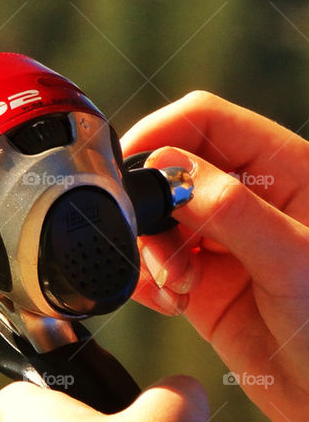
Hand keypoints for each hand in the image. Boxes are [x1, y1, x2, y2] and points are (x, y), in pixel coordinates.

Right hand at [121, 91, 308, 421]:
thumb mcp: (292, 261)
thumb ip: (229, 209)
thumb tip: (167, 166)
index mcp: (290, 171)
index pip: (208, 121)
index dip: (162, 135)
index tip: (129, 170)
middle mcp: (252, 203)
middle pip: (172, 171)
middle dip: (154, 209)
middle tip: (163, 252)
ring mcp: (226, 245)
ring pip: (157, 220)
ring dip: (151, 252)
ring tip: (175, 288)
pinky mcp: (204, 286)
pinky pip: (153, 265)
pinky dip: (144, 280)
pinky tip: (165, 301)